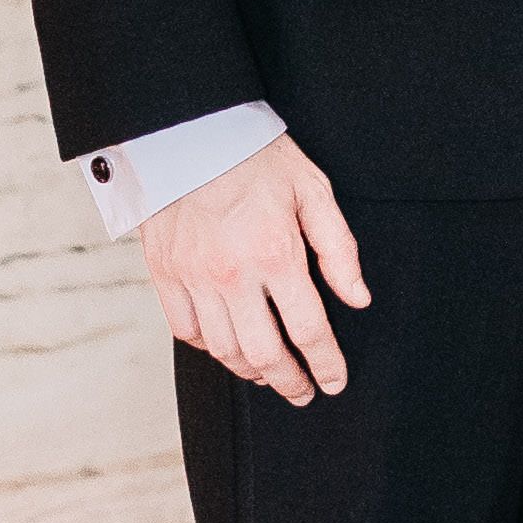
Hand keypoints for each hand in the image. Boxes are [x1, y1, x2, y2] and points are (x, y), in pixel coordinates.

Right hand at [142, 136, 367, 403]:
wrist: (188, 130)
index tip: (334, 381)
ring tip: (268, 374)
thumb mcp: (313, 190)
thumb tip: (358, 298)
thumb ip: (338, 248)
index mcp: (275, 253)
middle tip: (302, 391)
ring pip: (223, 349)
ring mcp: (193, 276)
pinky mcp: (164, 272)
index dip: (326, 364)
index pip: (309, 330)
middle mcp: (232, 273)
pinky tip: (226, 345)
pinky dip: (207, 347)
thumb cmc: (255, 156)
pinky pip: (185, 329)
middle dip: (289, 381)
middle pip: (264, 353)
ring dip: (250, 371)